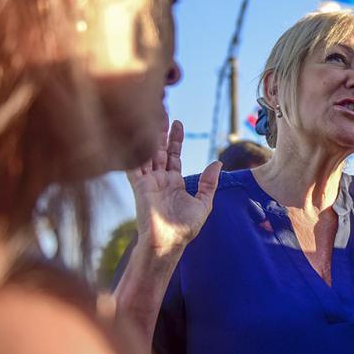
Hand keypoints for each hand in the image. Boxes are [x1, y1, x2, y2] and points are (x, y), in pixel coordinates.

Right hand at [126, 117, 221, 256]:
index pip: (173, 154)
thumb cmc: (184, 229)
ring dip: (149, 134)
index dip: (175, 138)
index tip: (178, 122)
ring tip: (152, 115)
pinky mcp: (139, 187)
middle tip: (162, 109)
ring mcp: (148, 182)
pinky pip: (135, 165)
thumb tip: (218, 162)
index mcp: (173, 182)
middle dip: (160, 130)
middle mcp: (159, 179)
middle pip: (159, 148)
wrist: (167, 244)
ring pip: (148, 152)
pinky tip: (136, 134)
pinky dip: (136, 151)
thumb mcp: (203, 204)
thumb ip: (209, 183)